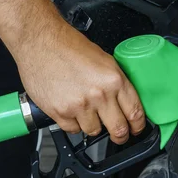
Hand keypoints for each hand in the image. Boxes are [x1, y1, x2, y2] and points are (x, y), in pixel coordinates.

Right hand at [14, 20, 145, 144]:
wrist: (40, 41)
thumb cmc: (68, 46)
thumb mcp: (103, 60)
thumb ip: (115, 82)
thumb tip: (124, 101)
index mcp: (114, 80)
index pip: (135, 112)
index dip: (137, 125)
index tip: (135, 129)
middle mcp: (99, 94)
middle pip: (118, 129)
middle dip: (120, 135)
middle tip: (118, 134)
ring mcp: (79, 105)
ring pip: (94, 131)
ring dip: (92, 125)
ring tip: (85, 109)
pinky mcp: (60, 112)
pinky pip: (73, 130)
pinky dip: (73, 123)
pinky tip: (70, 108)